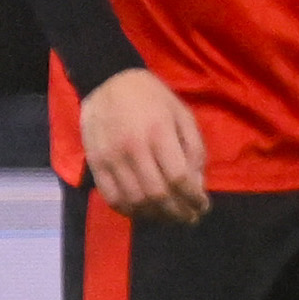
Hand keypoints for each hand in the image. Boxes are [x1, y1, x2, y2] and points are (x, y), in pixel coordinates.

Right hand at [79, 66, 208, 224]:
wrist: (107, 81)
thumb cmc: (151, 97)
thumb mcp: (182, 114)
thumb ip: (194, 149)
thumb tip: (196, 186)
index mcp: (159, 133)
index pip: (179, 178)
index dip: (194, 199)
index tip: (203, 206)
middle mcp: (133, 148)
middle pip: (158, 194)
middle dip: (179, 213)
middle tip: (190, 218)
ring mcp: (111, 158)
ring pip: (136, 200)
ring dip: (157, 216)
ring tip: (169, 217)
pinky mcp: (95, 164)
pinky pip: (112, 197)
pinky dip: (130, 211)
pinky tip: (143, 211)